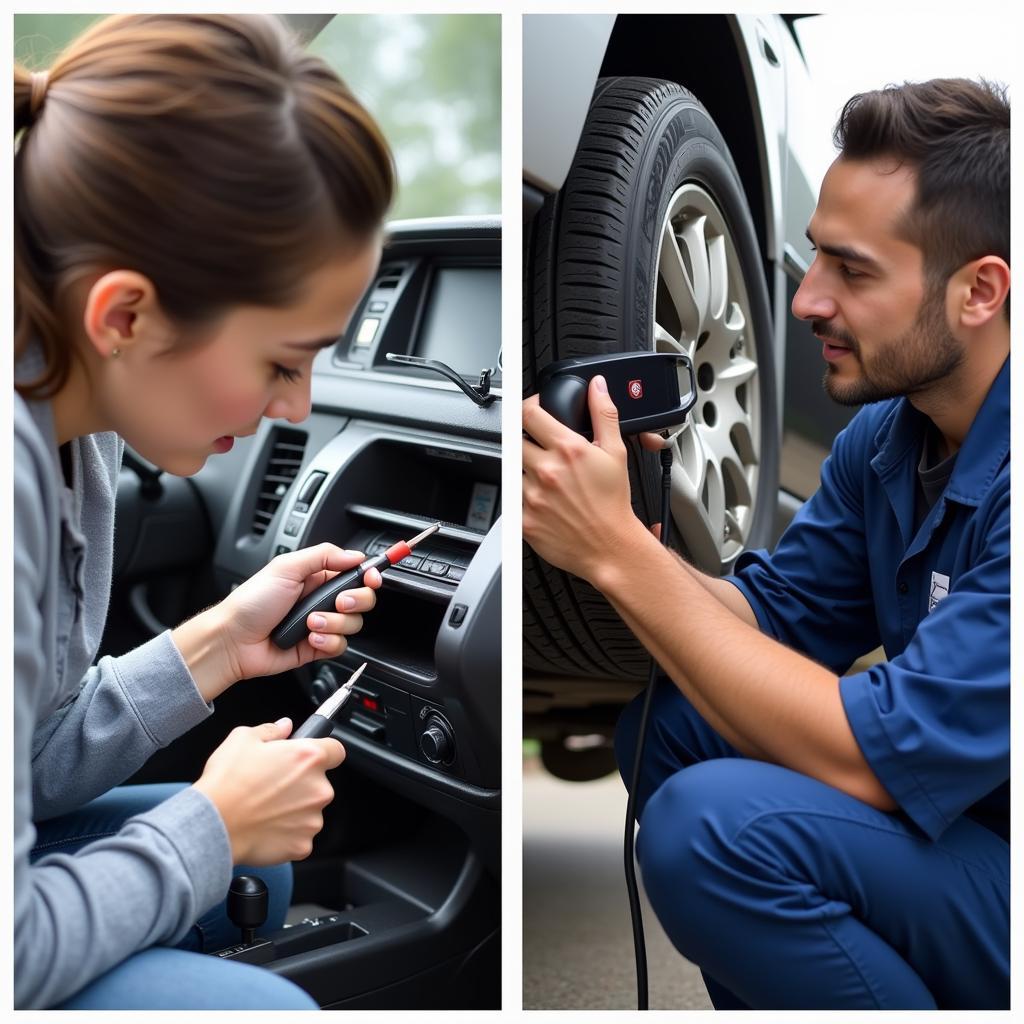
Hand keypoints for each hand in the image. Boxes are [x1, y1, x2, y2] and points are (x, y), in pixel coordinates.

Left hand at [173, 544, 380, 700]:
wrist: (234, 641)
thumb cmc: (252, 603)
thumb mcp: (286, 567)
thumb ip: (324, 555)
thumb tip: (355, 555)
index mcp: (317, 576)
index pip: (355, 573)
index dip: (368, 575)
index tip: (371, 578)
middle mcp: (322, 600)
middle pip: (362, 599)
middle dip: (355, 601)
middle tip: (338, 602)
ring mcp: (322, 624)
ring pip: (353, 624)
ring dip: (334, 623)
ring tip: (309, 623)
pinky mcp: (319, 646)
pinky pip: (341, 646)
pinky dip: (328, 642)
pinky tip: (311, 638)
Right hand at [193, 718, 343, 864]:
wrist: (213, 825)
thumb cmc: (226, 782)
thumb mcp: (243, 738)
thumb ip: (272, 729)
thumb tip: (285, 726)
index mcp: (309, 758)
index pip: (336, 750)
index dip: (322, 752)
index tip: (309, 758)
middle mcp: (318, 788)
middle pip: (320, 783)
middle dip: (302, 783)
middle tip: (274, 785)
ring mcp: (313, 819)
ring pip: (310, 810)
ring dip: (295, 809)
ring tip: (265, 807)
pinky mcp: (303, 845)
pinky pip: (300, 835)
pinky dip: (287, 833)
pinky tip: (266, 826)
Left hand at [522, 375, 648, 582]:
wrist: (610, 546)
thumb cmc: (613, 504)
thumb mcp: (615, 452)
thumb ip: (603, 414)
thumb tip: (597, 387)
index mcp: (567, 449)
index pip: (529, 413)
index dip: (528, 405)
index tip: (533, 410)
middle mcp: (546, 470)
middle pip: (514, 439)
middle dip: (524, 438)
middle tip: (537, 446)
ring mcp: (531, 496)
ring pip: (512, 469)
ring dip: (523, 469)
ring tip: (544, 477)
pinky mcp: (523, 519)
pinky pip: (511, 498)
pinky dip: (521, 494)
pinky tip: (540, 498)